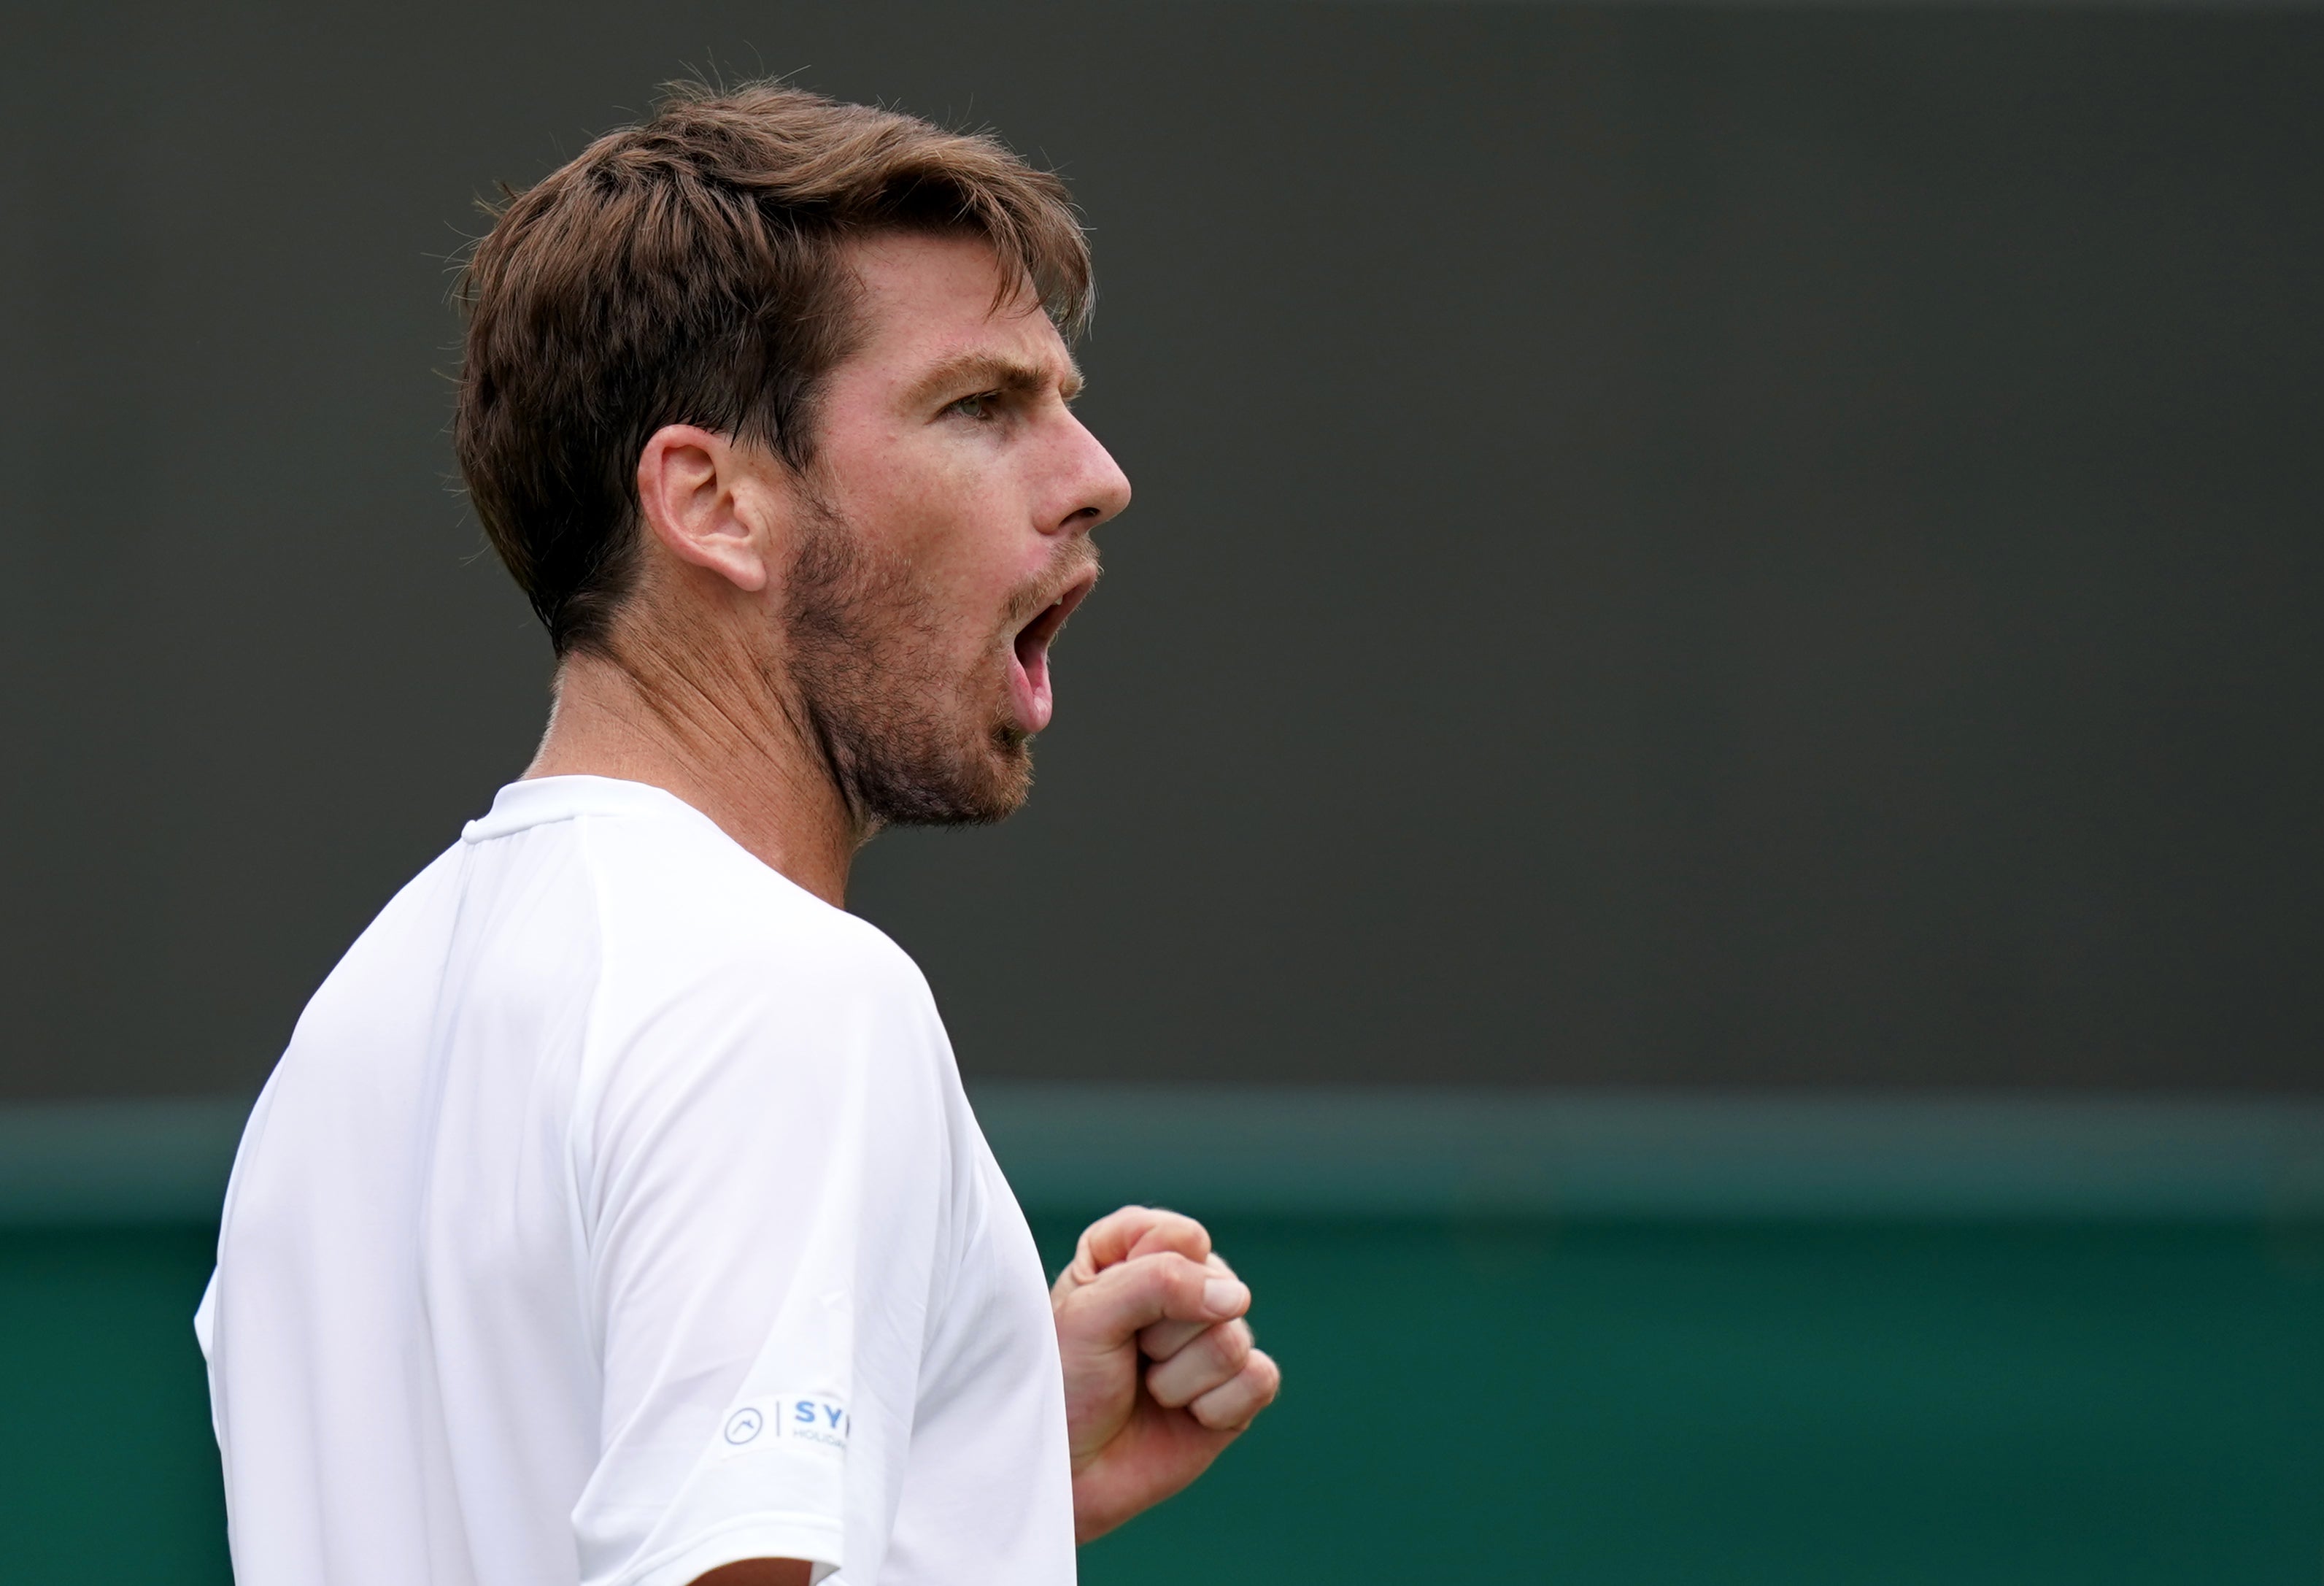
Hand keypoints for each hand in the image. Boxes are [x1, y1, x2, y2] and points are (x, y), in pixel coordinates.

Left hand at [1050, 1206, 1281, 1542]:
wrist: (1070, 1475)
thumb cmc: (1064, 1386)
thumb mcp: (1089, 1316)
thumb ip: (1158, 1284)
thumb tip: (1237, 1297)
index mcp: (1134, 1251)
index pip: (1180, 1236)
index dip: (1148, 1275)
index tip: (1104, 1308)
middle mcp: (1180, 1287)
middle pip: (1213, 1286)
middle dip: (1161, 1334)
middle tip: (1126, 1359)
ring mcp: (1213, 1337)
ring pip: (1233, 1338)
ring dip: (1178, 1379)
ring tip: (1148, 1392)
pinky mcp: (1238, 1389)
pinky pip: (1259, 1379)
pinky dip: (1215, 1408)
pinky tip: (1186, 1417)